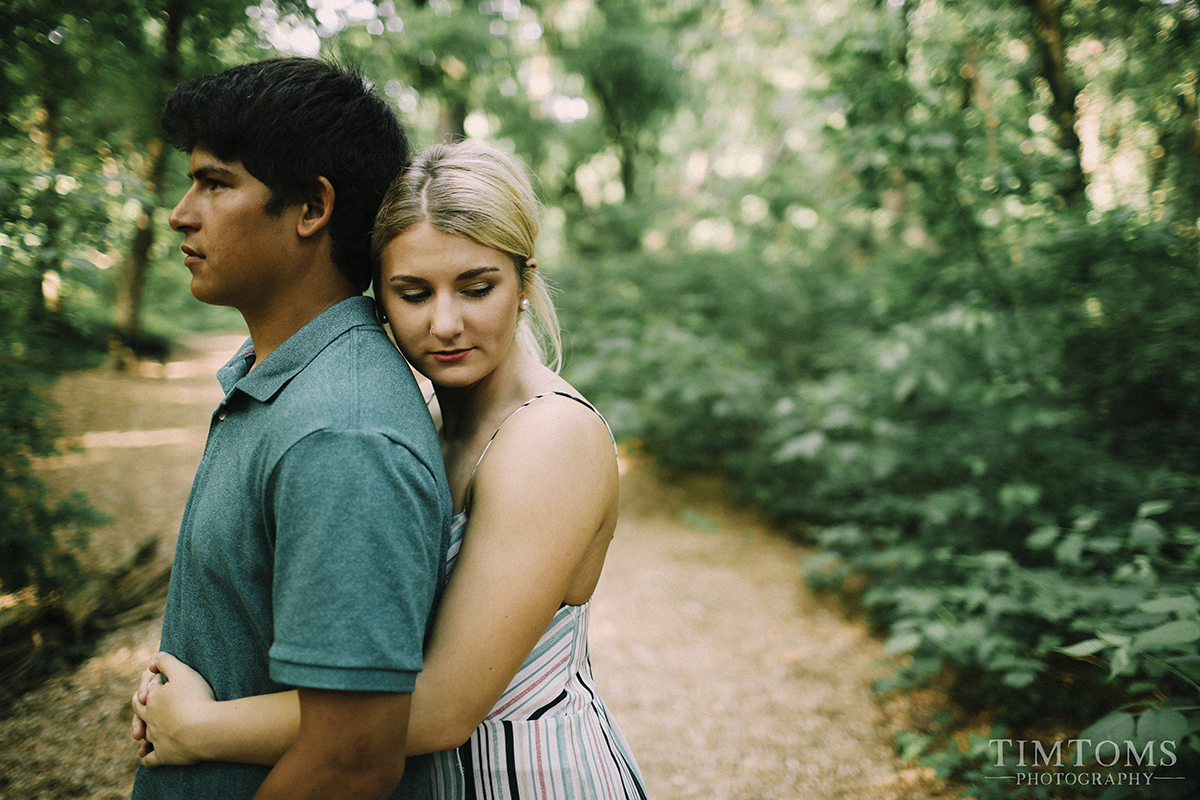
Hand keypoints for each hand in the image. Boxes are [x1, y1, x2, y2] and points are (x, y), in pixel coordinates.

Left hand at [130, 651, 216, 767]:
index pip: (147, 688)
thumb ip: (167, 661)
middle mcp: (150, 718)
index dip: (153, 682)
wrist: (205, 729)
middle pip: (139, 710)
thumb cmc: (196, 698)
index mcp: (152, 698)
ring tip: (143, 732)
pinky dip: (146, 757)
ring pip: (143, 734)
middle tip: (146, 700)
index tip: (162, 678)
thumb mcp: (182, 672)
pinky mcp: (164, 756)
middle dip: (141, 704)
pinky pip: (150, 760)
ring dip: (142, 731)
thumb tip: (156, 657)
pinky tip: (146, 755)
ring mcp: (156, 738)